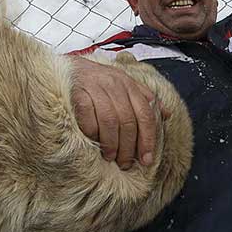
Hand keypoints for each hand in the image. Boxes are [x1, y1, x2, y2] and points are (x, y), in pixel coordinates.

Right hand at [69, 55, 170, 169]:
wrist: (65, 68)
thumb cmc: (97, 81)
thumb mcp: (124, 84)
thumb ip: (144, 98)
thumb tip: (167, 114)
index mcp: (129, 84)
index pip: (145, 114)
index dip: (148, 139)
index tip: (147, 159)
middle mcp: (114, 84)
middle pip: (128, 120)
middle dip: (128, 147)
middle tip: (125, 163)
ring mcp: (95, 87)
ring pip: (110, 121)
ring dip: (111, 144)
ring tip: (110, 157)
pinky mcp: (77, 92)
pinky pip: (88, 117)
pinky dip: (92, 132)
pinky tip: (93, 141)